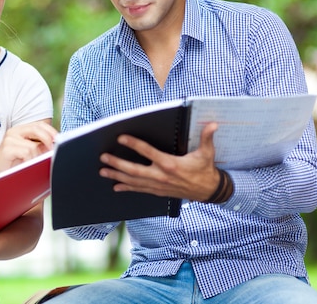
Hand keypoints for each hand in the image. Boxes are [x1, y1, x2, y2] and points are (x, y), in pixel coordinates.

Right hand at [0, 121, 57, 178]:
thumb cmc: (12, 163)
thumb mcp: (28, 152)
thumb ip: (39, 146)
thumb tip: (55, 145)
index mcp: (20, 130)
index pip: (39, 125)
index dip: (51, 131)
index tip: (59, 140)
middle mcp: (14, 132)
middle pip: (37, 129)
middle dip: (49, 139)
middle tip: (53, 151)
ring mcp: (10, 139)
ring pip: (33, 146)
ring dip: (38, 157)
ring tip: (35, 164)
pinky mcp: (7, 148)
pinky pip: (26, 153)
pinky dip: (31, 161)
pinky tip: (27, 165)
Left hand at [98, 122, 220, 201]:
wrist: (208, 191)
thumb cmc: (205, 170)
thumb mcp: (207, 153)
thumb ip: (206, 138)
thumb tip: (212, 124)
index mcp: (170, 164)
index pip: (148, 152)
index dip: (134, 144)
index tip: (121, 138)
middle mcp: (161, 176)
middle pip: (134, 170)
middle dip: (117, 163)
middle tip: (104, 157)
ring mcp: (158, 185)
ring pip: (133, 181)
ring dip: (117, 175)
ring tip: (103, 171)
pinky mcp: (158, 192)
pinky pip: (139, 190)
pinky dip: (126, 188)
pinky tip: (116, 186)